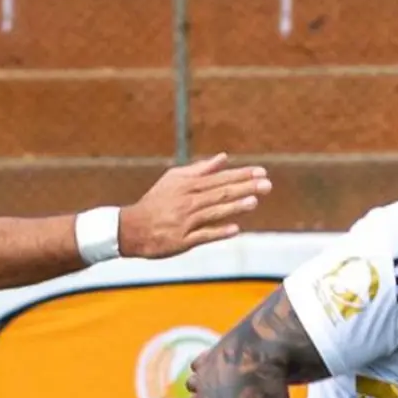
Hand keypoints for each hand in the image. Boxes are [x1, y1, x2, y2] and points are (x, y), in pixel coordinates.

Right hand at [119, 154, 272, 258]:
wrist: (131, 228)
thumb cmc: (156, 202)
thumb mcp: (174, 180)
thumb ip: (200, 169)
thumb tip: (224, 157)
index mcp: (187, 186)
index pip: (219, 178)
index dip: (241, 175)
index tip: (262, 172)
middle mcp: (187, 201)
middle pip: (219, 193)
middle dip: (244, 188)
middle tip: (267, 185)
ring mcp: (185, 221)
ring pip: (213, 212)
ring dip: (234, 207)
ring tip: (254, 202)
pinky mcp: (182, 240)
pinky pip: (202, 235)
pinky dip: (218, 232)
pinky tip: (235, 229)